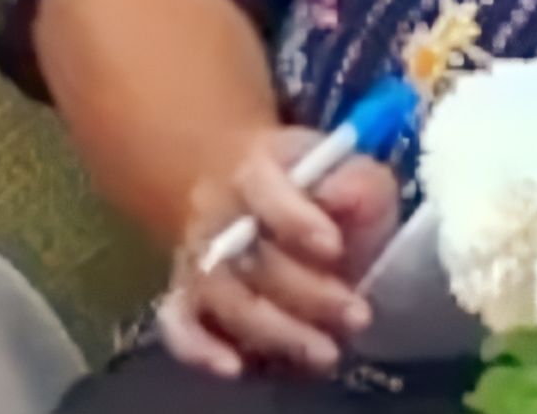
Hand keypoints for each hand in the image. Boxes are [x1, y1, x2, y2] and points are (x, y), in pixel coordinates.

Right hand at [157, 126, 400, 379]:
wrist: (241, 192)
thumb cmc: (308, 185)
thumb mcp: (343, 167)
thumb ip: (357, 181)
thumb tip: (347, 199)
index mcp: (253, 170)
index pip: (263, 188)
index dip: (295, 219)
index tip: (334, 247)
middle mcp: (215, 214)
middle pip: (250, 257)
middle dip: (307, 292)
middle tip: (356, 315)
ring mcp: (196, 259)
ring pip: (222, 298)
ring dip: (274, 331)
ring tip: (325, 352)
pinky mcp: (184, 299)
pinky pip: (179, 326)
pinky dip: (200, 349)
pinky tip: (236, 368)